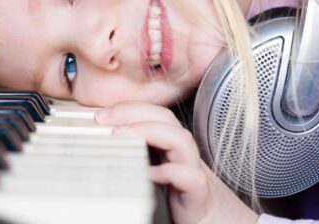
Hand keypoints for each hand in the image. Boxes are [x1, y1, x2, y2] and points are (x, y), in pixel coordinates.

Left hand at [95, 101, 258, 223]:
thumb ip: (137, 155)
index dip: (130, 107)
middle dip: (135, 111)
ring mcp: (193, 171)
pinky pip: (191, 178)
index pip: (155, 114)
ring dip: (151, 131)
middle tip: (105, 118)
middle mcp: (184, 154)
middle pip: (166, 118)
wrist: (217, 220)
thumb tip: (102, 145)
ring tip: (122, 135)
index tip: (101, 113)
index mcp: (172, 146)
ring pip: (181, 140)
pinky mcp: (199, 195)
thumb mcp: (156, 170)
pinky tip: (149, 174)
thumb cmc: (182, 196)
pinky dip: (170, 172)